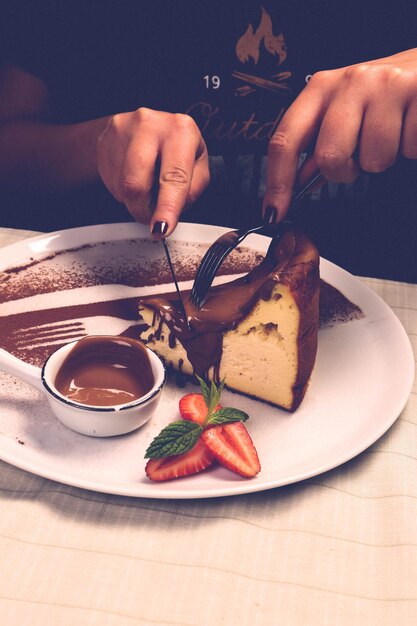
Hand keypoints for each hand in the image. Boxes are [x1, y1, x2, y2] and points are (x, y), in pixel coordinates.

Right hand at [96, 107, 208, 235]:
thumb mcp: (197, 165)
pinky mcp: (104, 140)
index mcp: (180, 130)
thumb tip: (174, 209)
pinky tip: (133, 178)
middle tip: (151, 216)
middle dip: (142, 211)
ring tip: (147, 189)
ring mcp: (123, 130)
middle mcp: (150, 124)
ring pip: (122, 187)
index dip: (167, 208)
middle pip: (136, 184)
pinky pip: (110, 182)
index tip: (162, 228)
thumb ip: (192, 189)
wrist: (144, 127)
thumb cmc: (175, 148)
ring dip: (134, 201)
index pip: (173, 177)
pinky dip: (122, 191)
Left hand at [264, 48, 416, 218]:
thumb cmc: (384, 94)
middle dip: (345, 172)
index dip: (278, 182)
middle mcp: (351, 82)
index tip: (275, 212)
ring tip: (391, 134)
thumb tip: (298, 182)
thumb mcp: (345, 111)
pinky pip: (408, 150)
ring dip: (383, 159)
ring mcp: (386, 86)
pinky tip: (409, 127)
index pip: (286, 140)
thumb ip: (320, 144)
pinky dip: (410, 149)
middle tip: (359, 158)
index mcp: (322, 87)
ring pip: (374, 160)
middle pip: (329, 157)